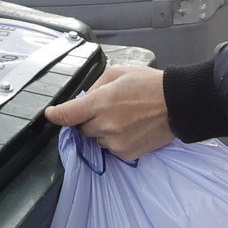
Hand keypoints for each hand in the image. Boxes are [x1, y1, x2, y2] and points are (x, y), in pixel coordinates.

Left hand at [43, 64, 175, 159]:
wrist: (178, 104)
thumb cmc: (149, 84)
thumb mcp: (118, 73)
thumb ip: (95, 86)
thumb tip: (82, 100)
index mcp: (101, 102)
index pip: (67, 114)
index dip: (55, 115)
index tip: (50, 115)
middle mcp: (106, 125)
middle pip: (82, 129)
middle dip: (91, 119)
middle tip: (110, 109)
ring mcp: (116, 142)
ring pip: (97, 140)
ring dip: (104, 131)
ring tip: (125, 119)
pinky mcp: (126, 153)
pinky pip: (111, 149)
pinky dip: (117, 141)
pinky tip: (132, 129)